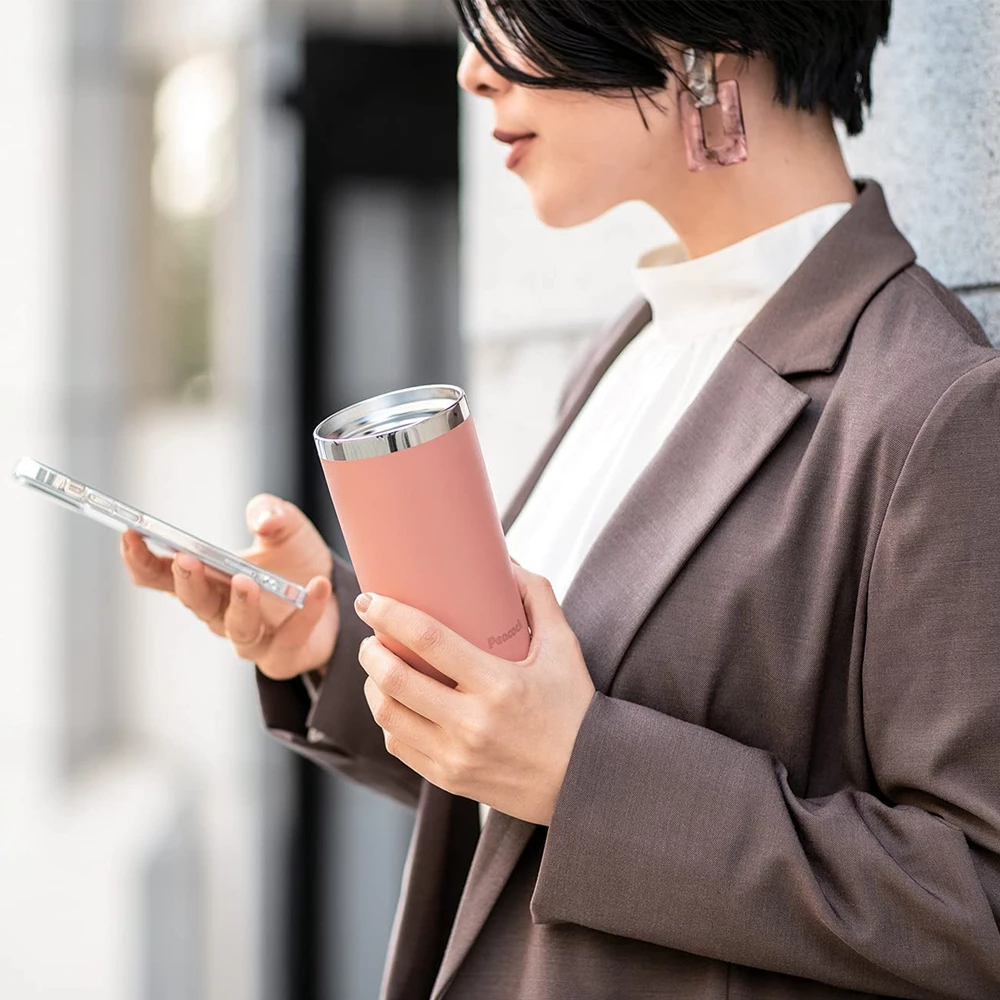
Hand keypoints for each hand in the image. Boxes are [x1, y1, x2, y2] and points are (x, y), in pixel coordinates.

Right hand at [120, 494, 338, 680]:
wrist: (335, 595)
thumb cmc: (295, 559)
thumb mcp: (286, 526)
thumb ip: (272, 513)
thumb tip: (263, 517)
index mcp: (206, 579)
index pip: (159, 575)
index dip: (140, 559)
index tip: (130, 533)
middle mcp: (220, 611)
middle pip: (194, 602)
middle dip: (187, 580)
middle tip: (186, 559)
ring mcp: (251, 637)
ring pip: (238, 628)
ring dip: (240, 605)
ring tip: (247, 581)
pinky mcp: (283, 654)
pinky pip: (290, 638)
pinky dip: (306, 613)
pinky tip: (318, 587)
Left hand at [355, 560, 595, 825]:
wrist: (587, 780)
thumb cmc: (574, 707)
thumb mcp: (563, 647)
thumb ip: (537, 597)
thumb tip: (506, 560)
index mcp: (500, 685)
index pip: (429, 641)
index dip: (391, 615)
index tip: (370, 599)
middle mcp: (473, 723)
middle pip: (395, 680)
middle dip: (370, 650)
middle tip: (370, 633)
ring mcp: (457, 755)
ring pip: (388, 715)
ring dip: (372, 684)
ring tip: (378, 665)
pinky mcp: (449, 778)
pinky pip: (398, 745)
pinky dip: (389, 719)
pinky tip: (394, 702)